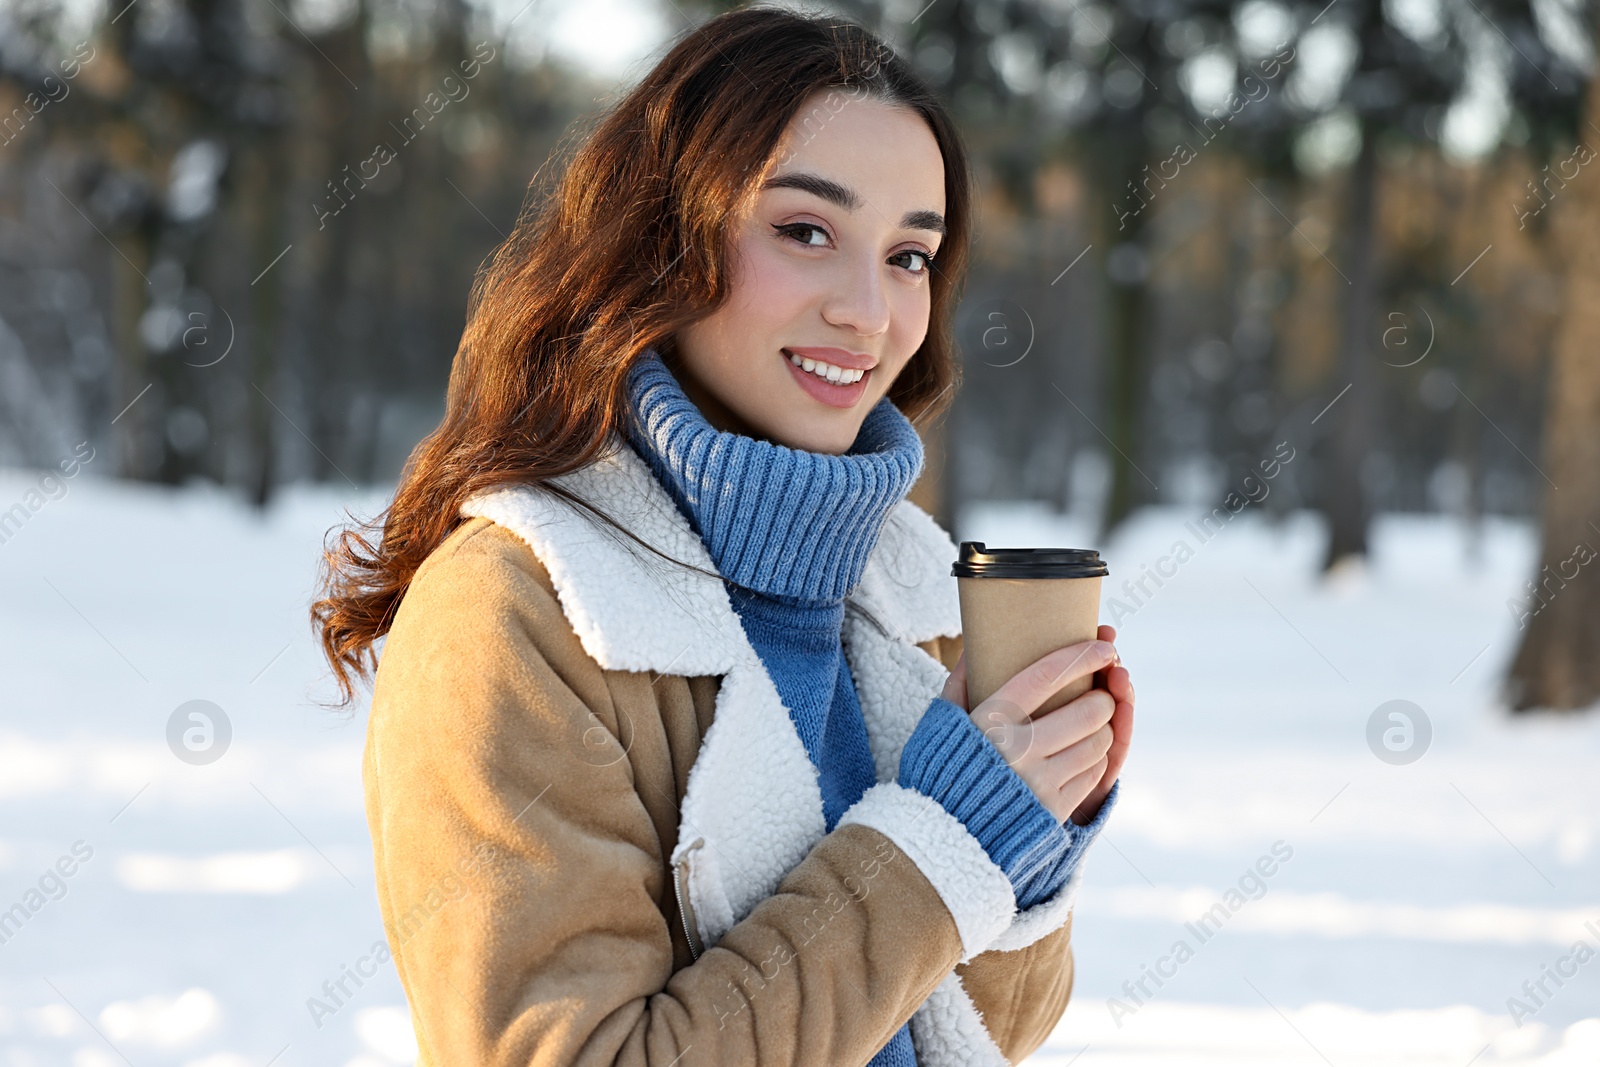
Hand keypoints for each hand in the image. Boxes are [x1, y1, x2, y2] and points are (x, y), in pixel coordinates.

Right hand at [940, 624, 1135, 826]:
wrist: (941, 836)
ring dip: (1103, 729)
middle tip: (1098, 696)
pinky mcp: (1052, 809)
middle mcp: (1017, 749)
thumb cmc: (942, 768)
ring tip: (1092, 727)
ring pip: (1098, 743)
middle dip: (1102, 698)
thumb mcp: (941, 722)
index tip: (1105, 646)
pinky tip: (1081, 756)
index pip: (1047, 676)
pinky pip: (1093, 774)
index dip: (1082, 656)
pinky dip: (1094, 760)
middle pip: (1087, 710)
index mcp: (990, 719)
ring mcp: (1038, 782)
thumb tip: (972, 646)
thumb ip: (959, 682)